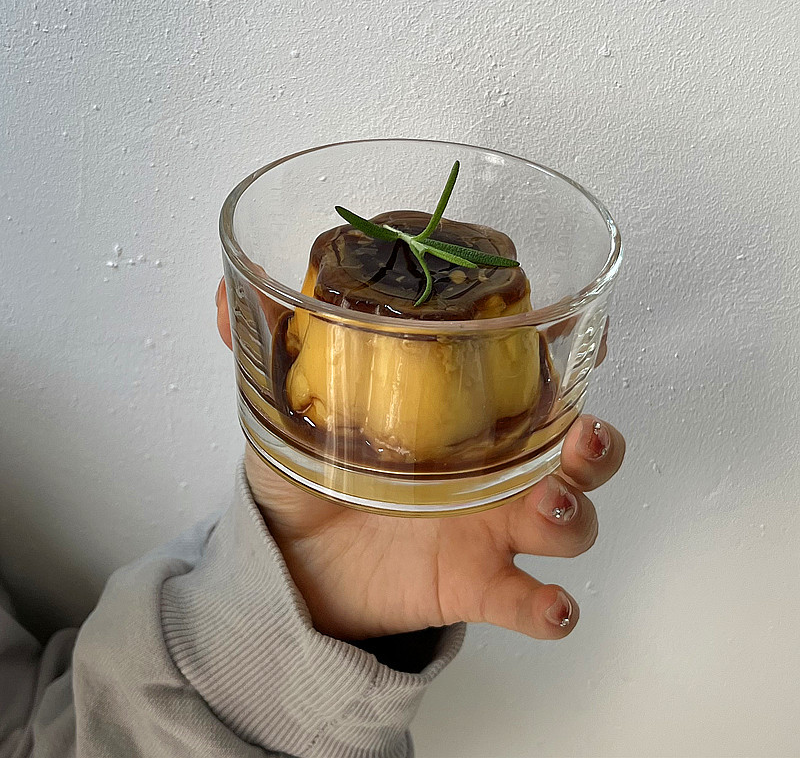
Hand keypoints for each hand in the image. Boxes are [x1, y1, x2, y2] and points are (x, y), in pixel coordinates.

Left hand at [217, 280, 623, 640]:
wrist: (297, 563)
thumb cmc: (312, 477)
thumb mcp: (288, 414)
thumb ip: (267, 356)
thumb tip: (229, 296)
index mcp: (462, 420)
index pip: (535, 381)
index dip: (571, 360)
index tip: (582, 338)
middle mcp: (492, 470)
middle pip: (575, 453)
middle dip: (594, 445)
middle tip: (581, 436)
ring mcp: (490, 527)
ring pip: (568, 520)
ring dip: (575, 514)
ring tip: (549, 508)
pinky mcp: (474, 582)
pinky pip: (527, 599)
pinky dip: (548, 607)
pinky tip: (552, 608)